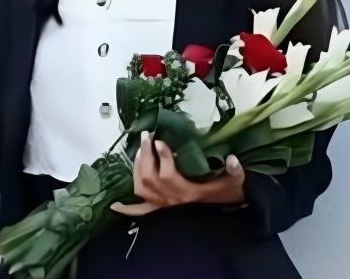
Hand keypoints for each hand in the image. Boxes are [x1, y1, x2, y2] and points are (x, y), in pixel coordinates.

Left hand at [110, 131, 246, 216]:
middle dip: (146, 156)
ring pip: (142, 188)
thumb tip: (232, 158)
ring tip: (140, 150)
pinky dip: (128, 209)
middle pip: (150, 178)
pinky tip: (115, 206)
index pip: (169, 174)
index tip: (159, 141)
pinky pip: (141, 212)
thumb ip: (234, 171)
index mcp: (188, 192)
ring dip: (137, 168)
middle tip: (147, 136)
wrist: (224, 211)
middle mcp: (172, 200)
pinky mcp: (161, 211)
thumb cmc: (226, 193)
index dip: (163, 157)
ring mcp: (164, 206)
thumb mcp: (234, 181)